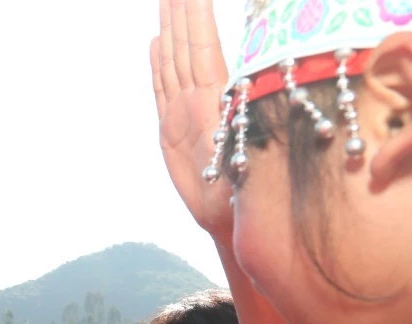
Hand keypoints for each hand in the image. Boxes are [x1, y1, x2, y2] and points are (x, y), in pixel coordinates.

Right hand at [152, 0, 234, 243]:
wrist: (228, 215)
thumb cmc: (248, 187)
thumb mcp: (254, 150)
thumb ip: (248, 122)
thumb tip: (257, 93)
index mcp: (218, 99)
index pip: (205, 47)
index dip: (197, 18)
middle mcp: (199, 99)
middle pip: (187, 47)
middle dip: (181, 14)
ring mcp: (183, 110)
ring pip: (173, 62)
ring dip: (169, 32)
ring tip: (164, 4)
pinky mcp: (169, 127)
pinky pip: (161, 88)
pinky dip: (157, 66)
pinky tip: (154, 45)